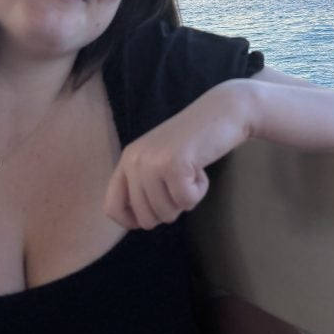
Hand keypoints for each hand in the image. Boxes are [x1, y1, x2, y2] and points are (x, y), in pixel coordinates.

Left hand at [103, 81, 250, 229]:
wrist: (221, 111)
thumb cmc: (193, 141)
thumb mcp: (157, 160)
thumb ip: (143, 183)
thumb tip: (136, 222)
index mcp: (127, 159)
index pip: (112, 207)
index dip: (133, 221)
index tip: (154, 215)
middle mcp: (134, 160)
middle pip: (144, 218)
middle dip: (168, 211)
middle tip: (181, 185)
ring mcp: (153, 162)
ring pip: (166, 213)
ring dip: (185, 200)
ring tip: (191, 173)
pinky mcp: (174, 164)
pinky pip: (186, 202)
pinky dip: (199, 192)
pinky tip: (201, 170)